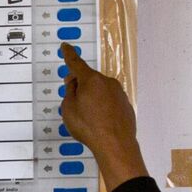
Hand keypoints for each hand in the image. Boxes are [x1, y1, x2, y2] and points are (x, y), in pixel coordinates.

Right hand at [58, 44, 147, 188]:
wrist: (115, 144)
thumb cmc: (88, 126)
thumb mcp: (69, 109)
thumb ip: (70, 92)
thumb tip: (74, 82)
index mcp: (91, 80)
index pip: (76, 63)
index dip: (69, 55)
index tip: (65, 46)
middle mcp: (107, 82)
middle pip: (89, 79)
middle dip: (80, 86)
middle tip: (73, 102)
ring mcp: (119, 93)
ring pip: (101, 91)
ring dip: (93, 98)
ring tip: (87, 118)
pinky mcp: (126, 105)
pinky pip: (110, 102)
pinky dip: (103, 108)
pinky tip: (100, 122)